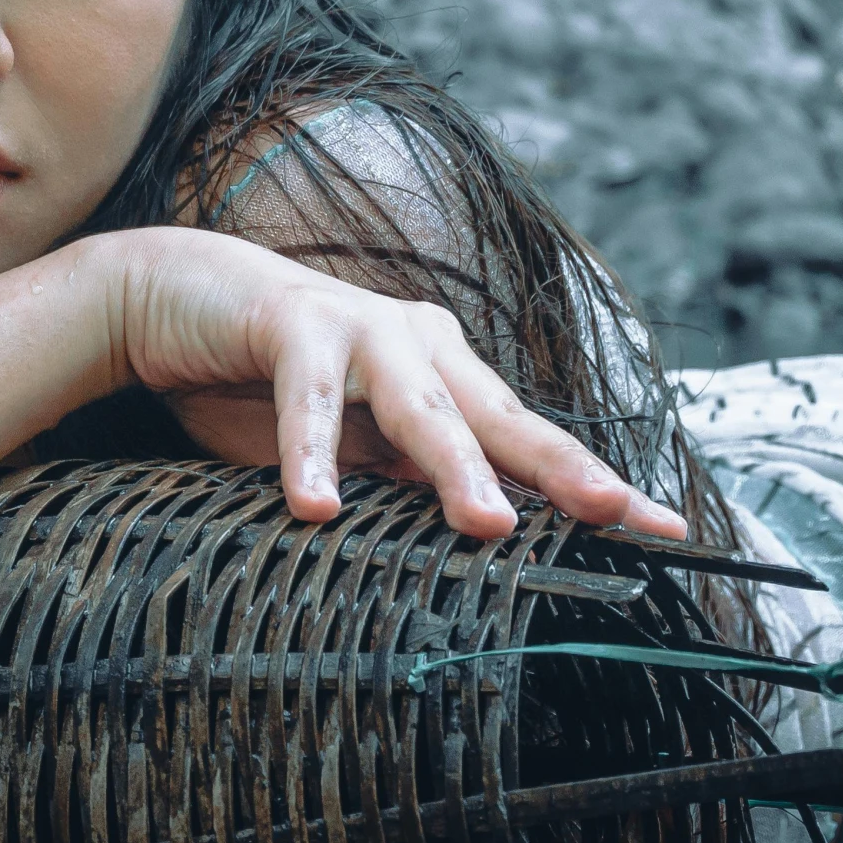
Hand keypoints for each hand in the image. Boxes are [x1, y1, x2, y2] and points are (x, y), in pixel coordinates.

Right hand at [98, 227, 688, 539]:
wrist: (173, 300)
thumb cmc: (271, 383)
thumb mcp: (356, 450)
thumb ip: (410, 482)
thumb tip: (488, 542)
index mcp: (446, 376)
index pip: (531, 440)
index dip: (594, 484)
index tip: (669, 533)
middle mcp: (421, 345)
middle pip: (501, 417)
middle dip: (560, 467)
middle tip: (613, 514)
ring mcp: (361, 328)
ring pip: (420, 406)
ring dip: (455, 467)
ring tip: (486, 526)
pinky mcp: (293, 322)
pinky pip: (308, 398)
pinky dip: (311, 452)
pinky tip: (316, 505)